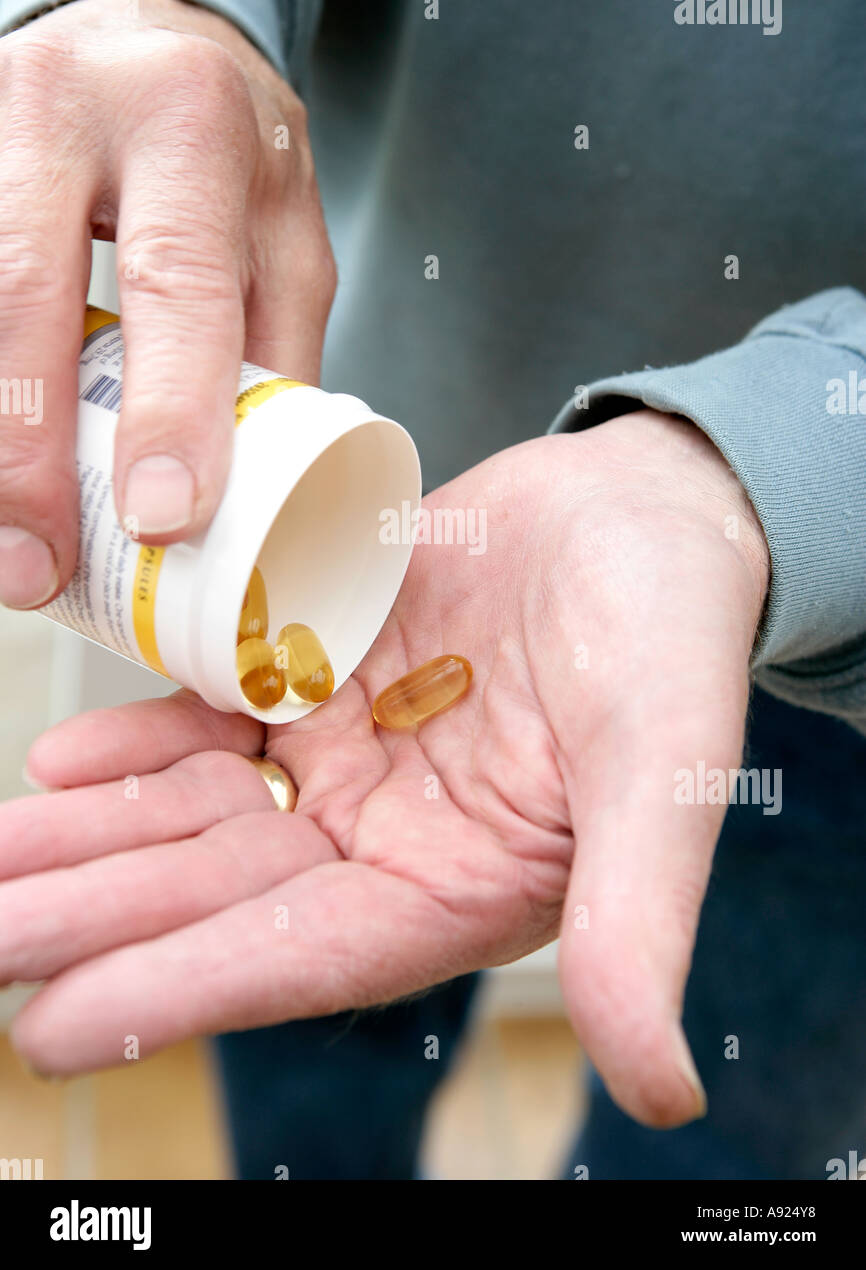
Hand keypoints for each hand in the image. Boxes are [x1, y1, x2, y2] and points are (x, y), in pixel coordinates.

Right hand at [0, 0, 334, 605]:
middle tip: (36, 568)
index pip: (177, 279)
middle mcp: (68, 103)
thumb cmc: (226, 150)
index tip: (162, 518)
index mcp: (189, 123)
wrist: (143, 32)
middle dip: (25, 450)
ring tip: (1, 542)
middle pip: (21, 290)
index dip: (169, 407)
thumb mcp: (285, 235)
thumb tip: (266, 494)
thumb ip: (277, 351)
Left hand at [4, 413, 767, 1126]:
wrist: (646, 510)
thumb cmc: (674, 635)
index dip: (181, 991)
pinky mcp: (323, 675)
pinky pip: (216, 717)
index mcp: (461, 884)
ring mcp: (348, 757)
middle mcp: (389, 836)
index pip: (303, 957)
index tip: (54, 1024)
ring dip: (91, 835)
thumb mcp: (666, 773)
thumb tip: (660, 1094)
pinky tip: (64, 758)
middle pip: (220, 888)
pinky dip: (140, 741)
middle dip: (95, 914)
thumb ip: (641, 922)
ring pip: (199, 808)